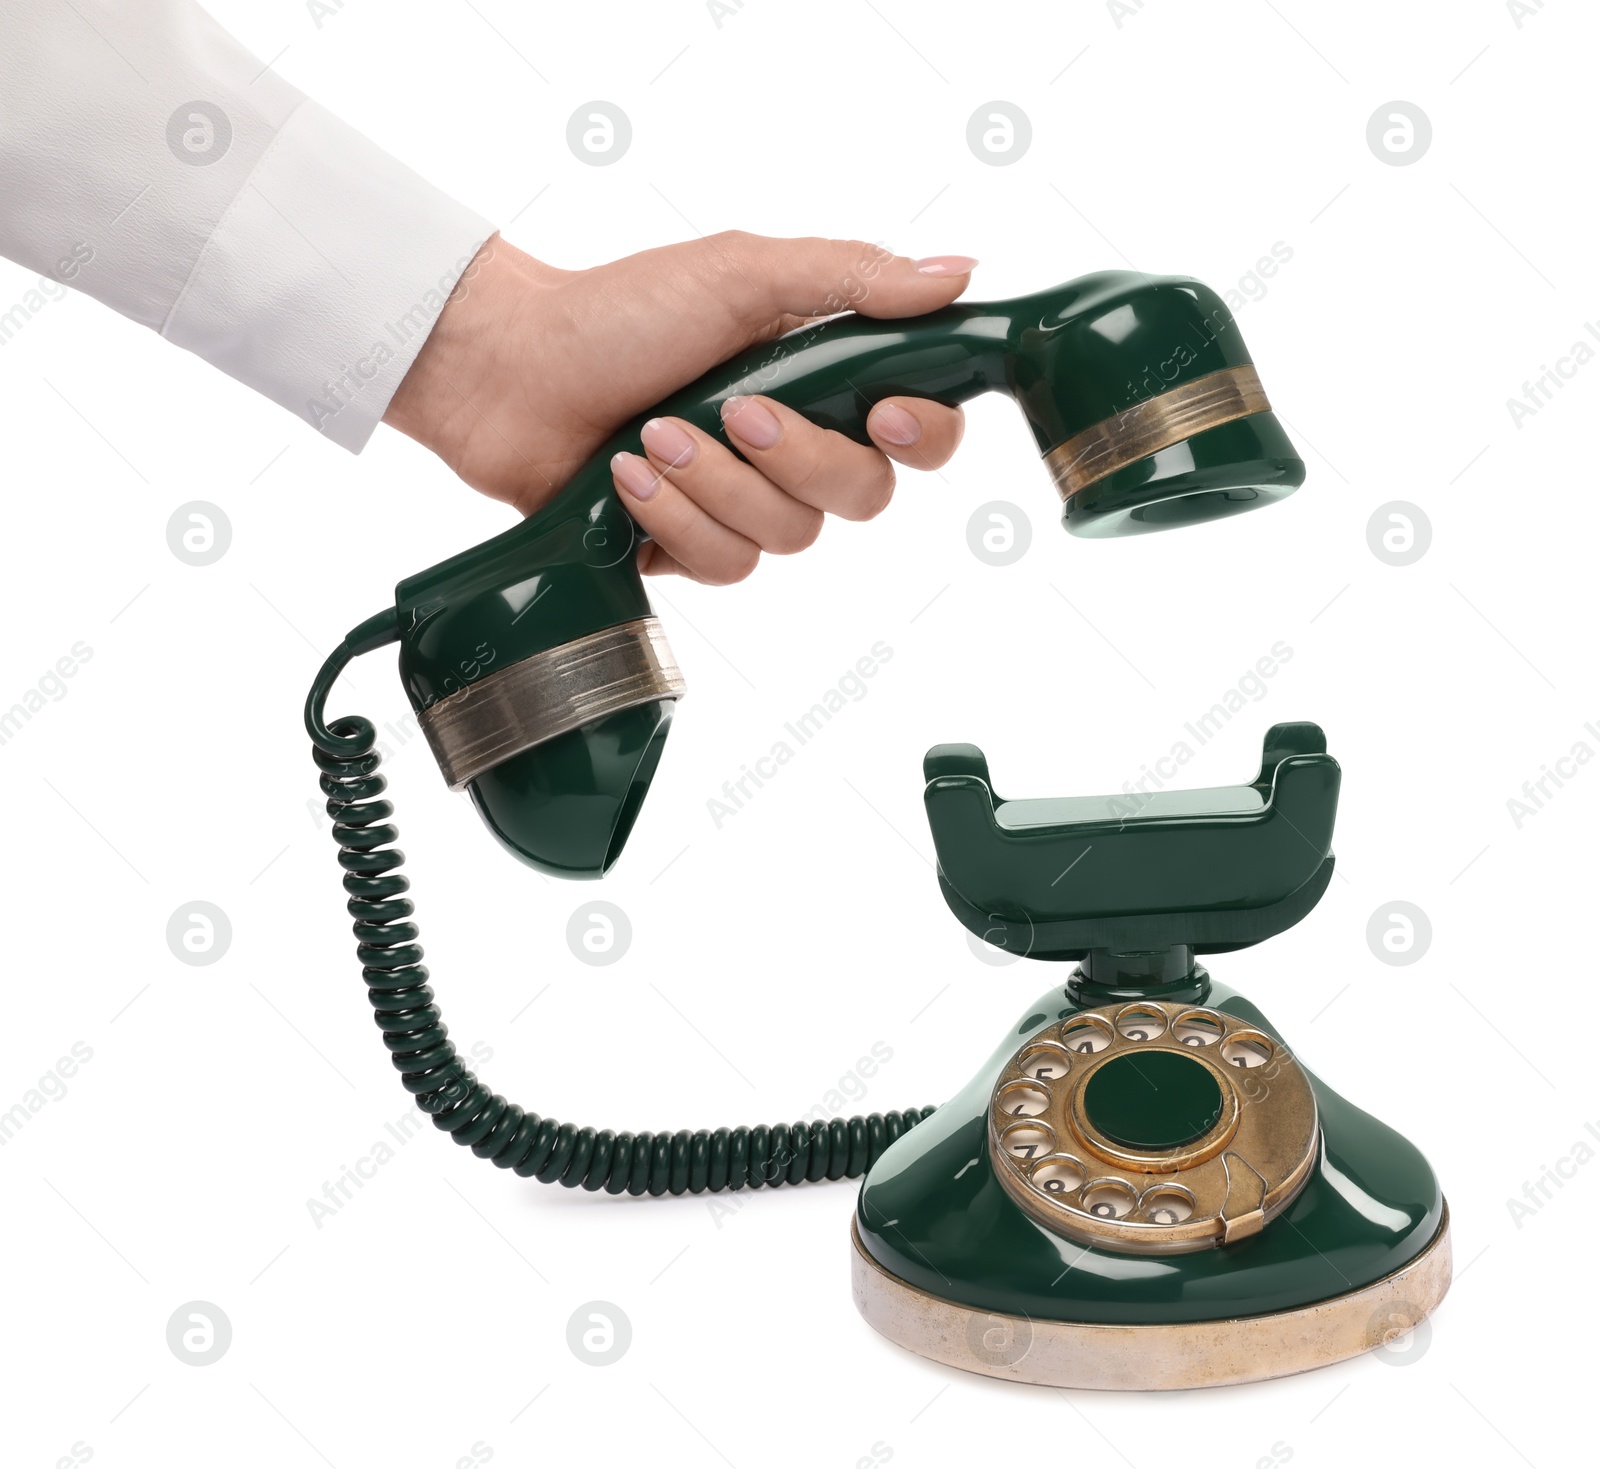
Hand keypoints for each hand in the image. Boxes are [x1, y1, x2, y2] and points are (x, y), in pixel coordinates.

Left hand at [384, 233, 973, 581]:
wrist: (509, 371)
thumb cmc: (618, 311)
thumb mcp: (742, 273)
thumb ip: (852, 277)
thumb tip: (957, 274)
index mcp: (822, 377)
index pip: (921, 431)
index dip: (924, 435)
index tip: (886, 415)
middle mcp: (795, 447)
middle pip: (863, 496)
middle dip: (796, 459)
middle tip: (733, 410)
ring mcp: (744, 502)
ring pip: (789, 538)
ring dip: (716, 485)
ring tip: (653, 436)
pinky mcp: (692, 546)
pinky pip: (725, 566)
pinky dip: (674, 520)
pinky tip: (627, 481)